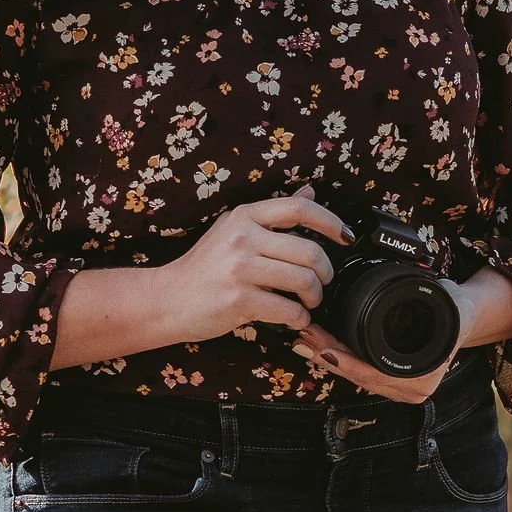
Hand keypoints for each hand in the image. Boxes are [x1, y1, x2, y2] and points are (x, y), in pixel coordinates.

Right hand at [148, 191, 352, 345]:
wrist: (167, 299)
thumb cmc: (204, 268)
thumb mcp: (233, 230)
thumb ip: (272, 214)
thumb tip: (310, 192)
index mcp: (244, 216)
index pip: (299, 209)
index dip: (330, 221)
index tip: (345, 236)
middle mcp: (243, 238)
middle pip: (309, 251)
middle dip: (325, 272)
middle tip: (321, 283)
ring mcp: (240, 269)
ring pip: (303, 281)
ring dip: (314, 297)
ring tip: (307, 302)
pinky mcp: (239, 300)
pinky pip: (288, 310)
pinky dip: (298, 319)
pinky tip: (293, 319)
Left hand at [297, 280, 474, 405]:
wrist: (462, 316)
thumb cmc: (456, 309)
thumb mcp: (450, 302)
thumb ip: (439, 301)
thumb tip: (421, 290)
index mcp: (423, 376)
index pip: (377, 374)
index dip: (349, 363)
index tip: (325, 350)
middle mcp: (411, 389)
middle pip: (361, 377)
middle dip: (329, 357)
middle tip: (305, 337)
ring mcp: (398, 388)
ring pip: (355, 376)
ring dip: (328, 357)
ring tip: (306, 339)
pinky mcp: (387, 379)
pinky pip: (358, 372)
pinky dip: (338, 359)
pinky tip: (318, 346)